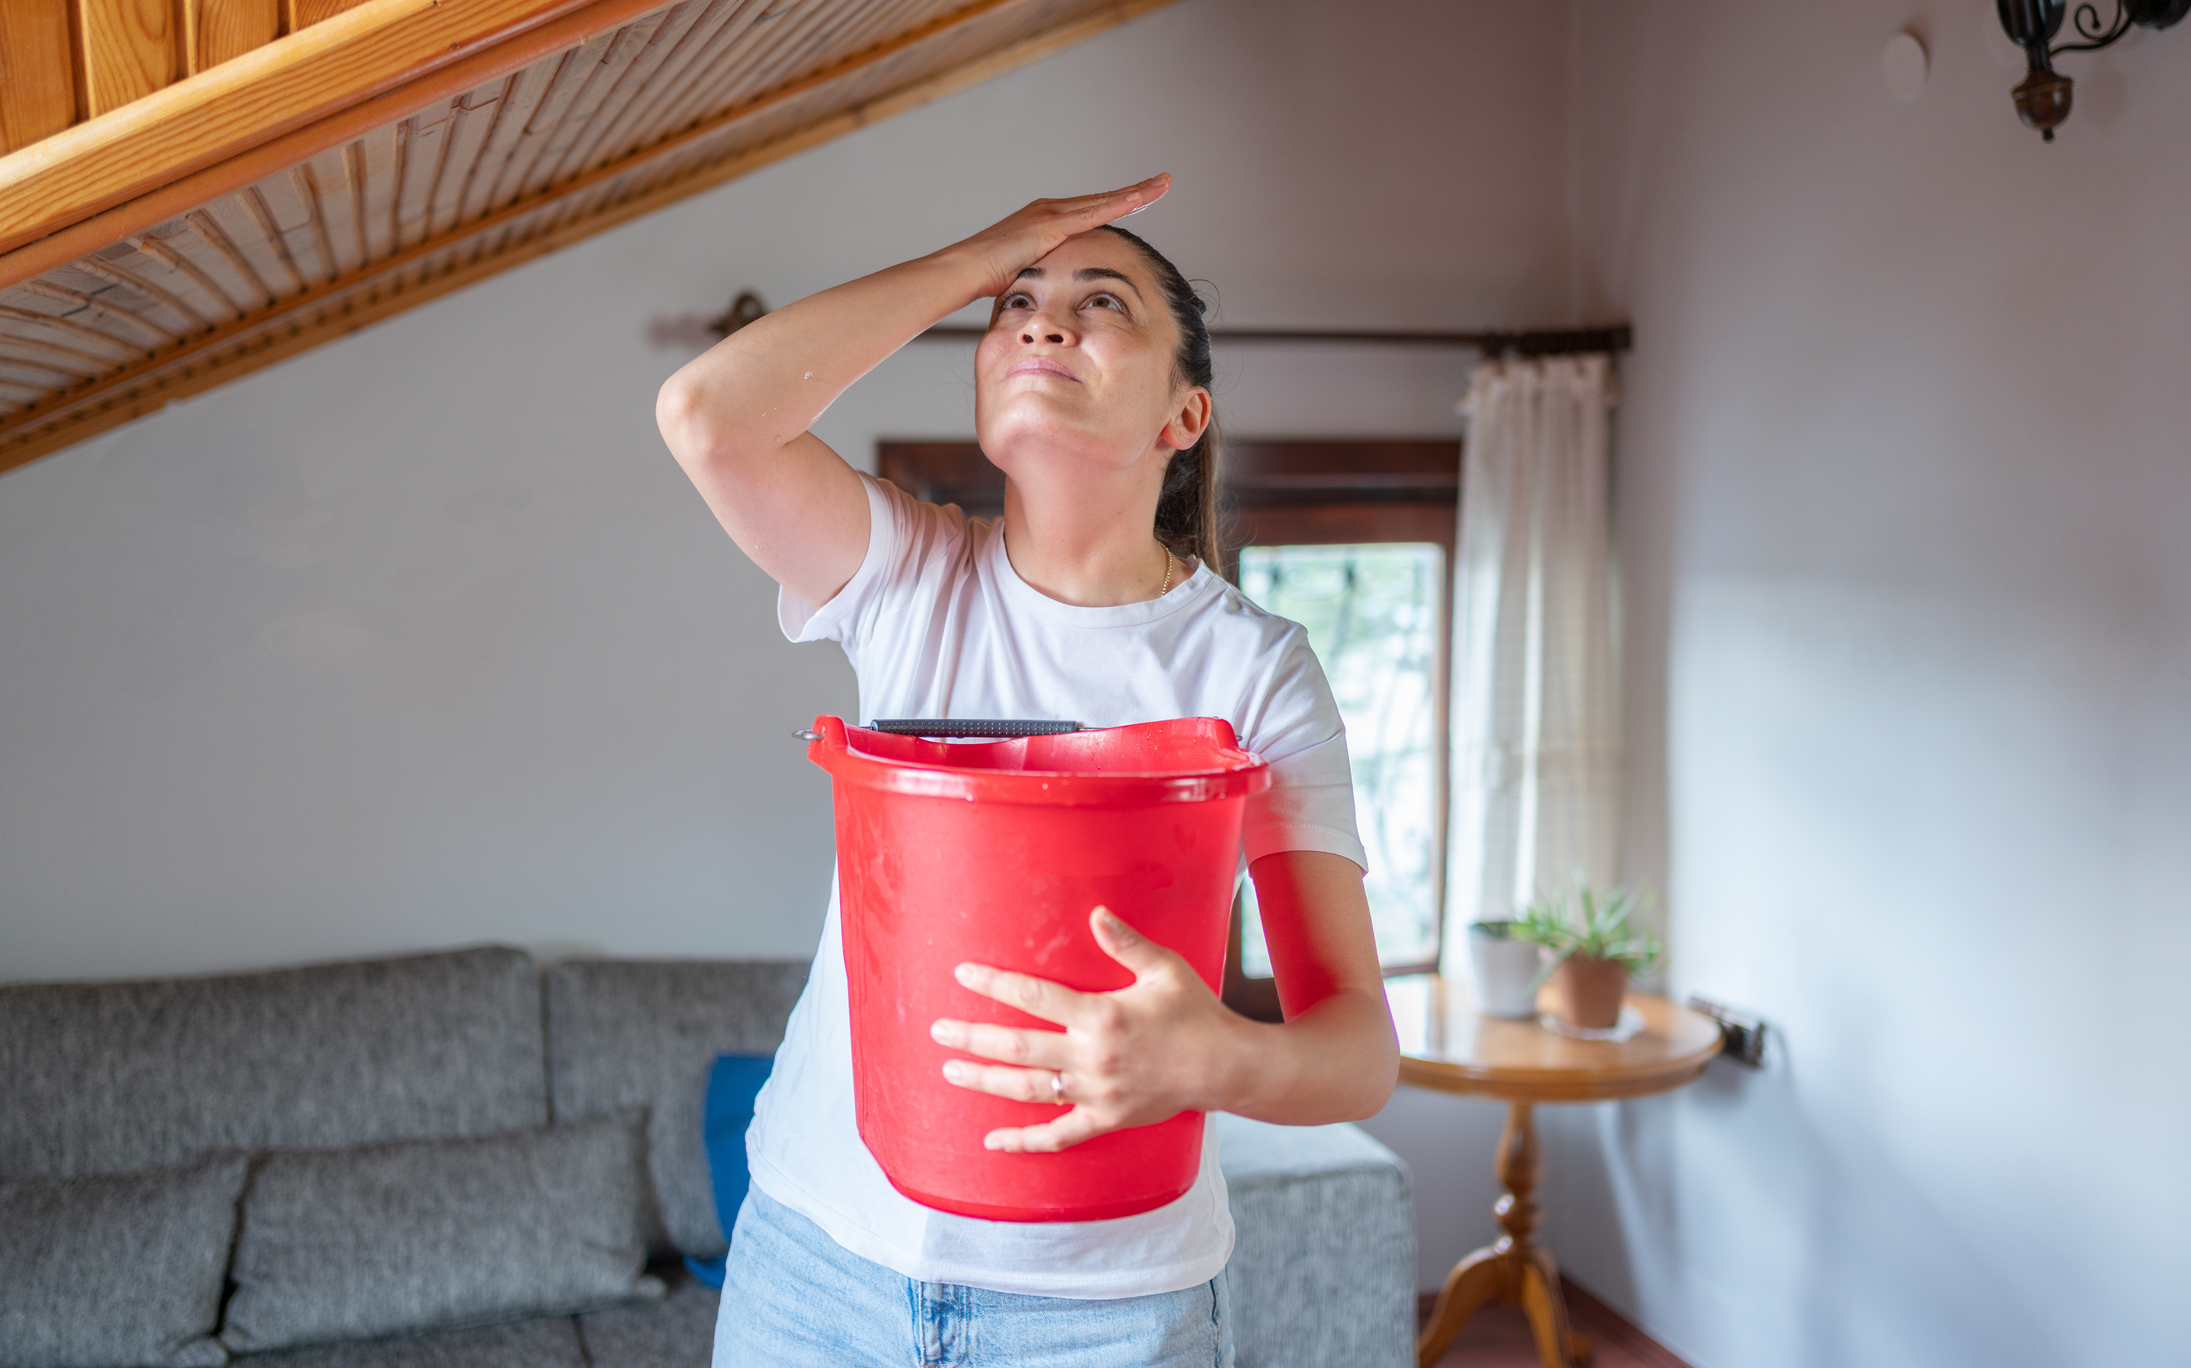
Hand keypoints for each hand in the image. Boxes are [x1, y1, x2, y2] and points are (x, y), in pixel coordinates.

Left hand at [929, 904, 1244, 1152]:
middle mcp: (1092, 1058)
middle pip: (1017, 1047)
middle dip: (972, 1037)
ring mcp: (1096, 1094)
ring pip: (1027, 1090)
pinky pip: (1058, 1137)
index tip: (963, 975)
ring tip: (951, 1070)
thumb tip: (1096, 913)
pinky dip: (1024, 1142)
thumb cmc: (1195, 1012)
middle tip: (937, 1031)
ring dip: (985, 1080)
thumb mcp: (1164, 969)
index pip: (1034, 996)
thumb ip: (1126, 942)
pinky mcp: (1105, 1120)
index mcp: (1102, 1016)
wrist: (1226, 1067)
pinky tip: (993, 1142)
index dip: (994, 984)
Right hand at [941, 174, 1172, 299]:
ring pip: (1104, 200)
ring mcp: (1050, 214)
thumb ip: (1043, 272)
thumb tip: (1055, 289)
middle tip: (1163, 181)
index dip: (1118, 203)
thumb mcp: (1025, 272)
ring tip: (1162, 183)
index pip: (1091, 209)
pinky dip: (1118, 204)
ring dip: (1135, 192)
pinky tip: (1139, 198)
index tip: (1142, 198)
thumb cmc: (988, 277)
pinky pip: (1093, 213)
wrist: (965, 269)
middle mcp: (1050, 209)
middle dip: (1135, 190)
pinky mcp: (1050, 224)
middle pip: (1103, 198)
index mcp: (1046, 219)